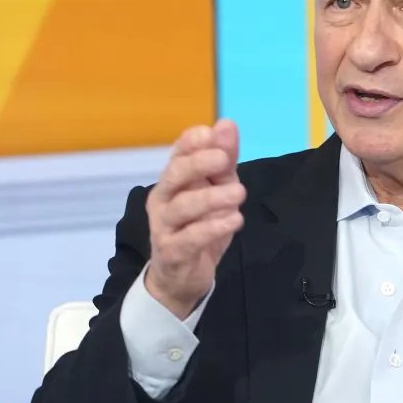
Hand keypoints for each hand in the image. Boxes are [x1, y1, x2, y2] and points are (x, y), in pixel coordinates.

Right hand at [144, 119, 244, 318]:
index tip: (210, 133)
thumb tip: (226, 124)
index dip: (191, 142)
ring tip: (239, 193)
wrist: (181, 278)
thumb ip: (223, 162)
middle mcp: (163, 199)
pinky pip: (191, 237)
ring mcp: (164, 226)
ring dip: (212, 198)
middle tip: (223, 159)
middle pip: (174, 175)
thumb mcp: (217, 192)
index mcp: (173, 181)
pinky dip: (213, 227)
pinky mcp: (172, 252)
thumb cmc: (199, 228)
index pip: (177, 154)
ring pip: (183, 207)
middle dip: (197, 164)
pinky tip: (235, 220)